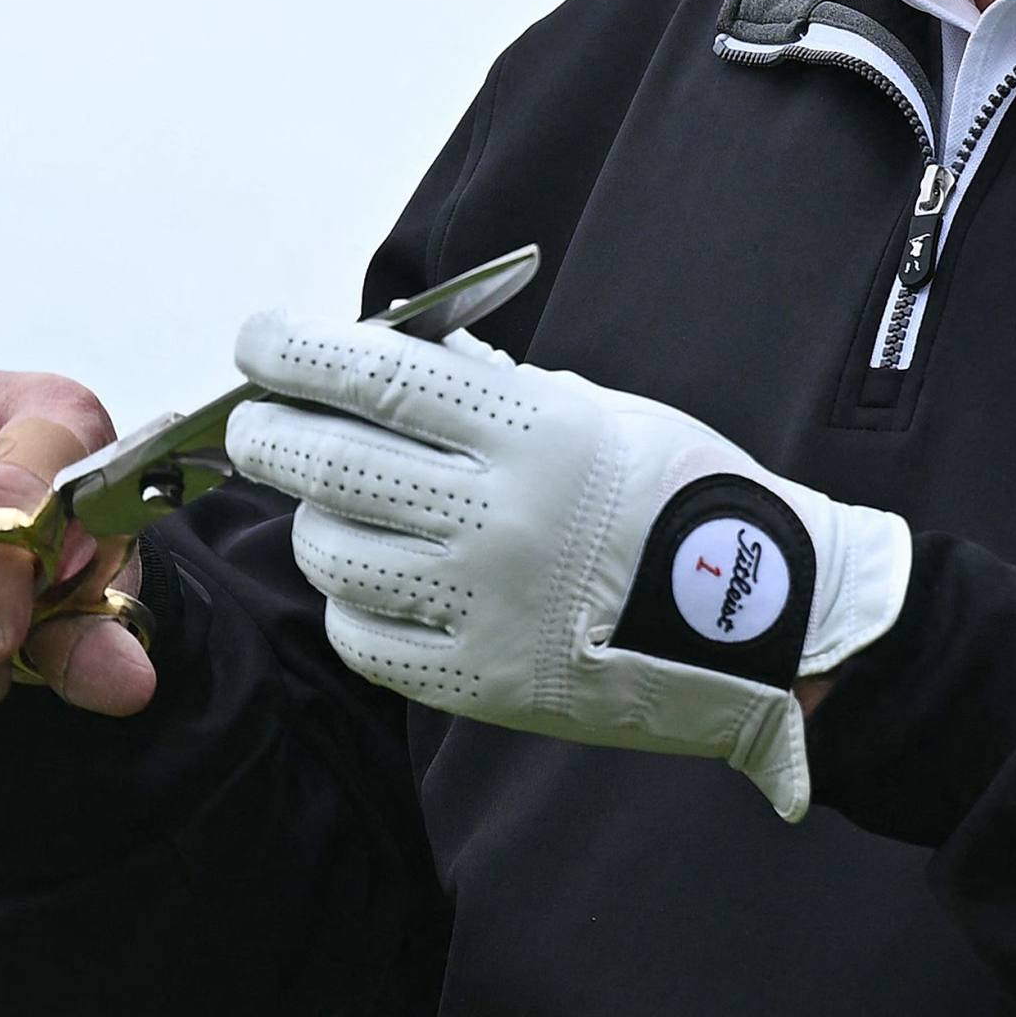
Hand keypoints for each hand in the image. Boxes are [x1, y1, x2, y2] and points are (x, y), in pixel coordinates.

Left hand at [223, 312, 910, 822]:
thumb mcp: (599, 413)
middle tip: (258, 423)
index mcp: (535, 431)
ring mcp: (481, 602)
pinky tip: (380, 582)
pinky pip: (361, 635)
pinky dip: (353, 602)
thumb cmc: (675, 495)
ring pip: (329, 552)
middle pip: (327, 463)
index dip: (296, 351)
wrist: (757, 618)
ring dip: (316, 521)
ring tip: (340, 512)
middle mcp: (497, 514)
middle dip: (268, 433)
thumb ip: (495, 388)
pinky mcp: (476, 678)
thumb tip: (391, 357)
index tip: (258, 338)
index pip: (380, 376)